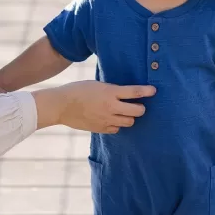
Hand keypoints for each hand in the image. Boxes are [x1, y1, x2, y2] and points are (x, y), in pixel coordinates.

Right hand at [34, 81, 155, 132]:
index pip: (134, 92)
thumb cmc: (77, 90)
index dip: (146, 91)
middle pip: (137, 111)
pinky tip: (111, 119)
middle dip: (140, 108)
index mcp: (110, 93)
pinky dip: (117, 125)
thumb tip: (125, 93)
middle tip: (137, 106)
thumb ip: (112, 89)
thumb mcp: (96, 84)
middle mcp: (111, 107)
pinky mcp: (101, 129)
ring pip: (129, 122)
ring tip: (124, 113)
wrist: (61, 105)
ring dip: (129, 117)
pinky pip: (116, 129)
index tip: (153, 90)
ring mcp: (106, 120)